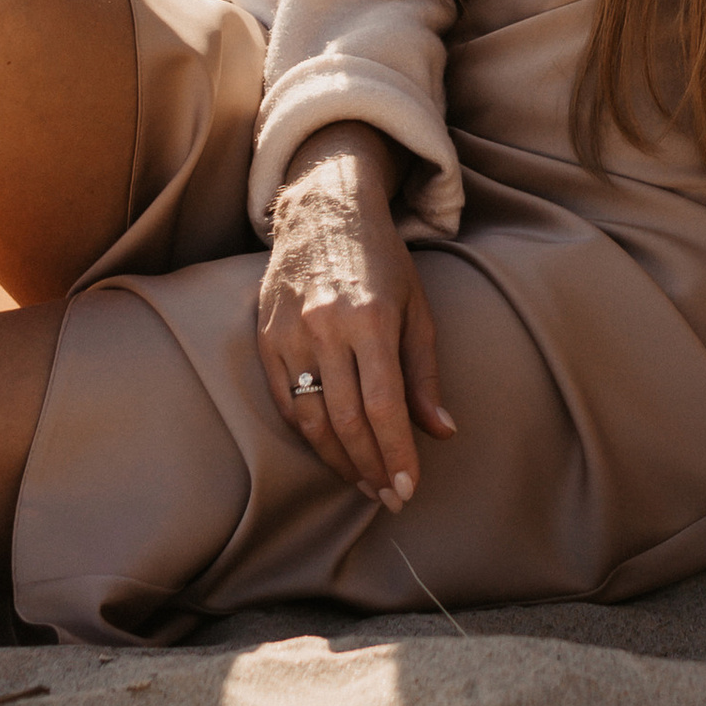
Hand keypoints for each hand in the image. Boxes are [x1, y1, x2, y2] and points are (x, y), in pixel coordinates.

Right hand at [257, 123, 454, 510]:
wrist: (324, 208)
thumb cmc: (381, 259)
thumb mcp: (415, 307)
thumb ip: (424, 374)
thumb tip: (440, 432)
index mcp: (370, 318)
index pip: (383, 406)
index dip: (396, 454)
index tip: (408, 489)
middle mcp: (325, 326)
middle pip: (346, 420)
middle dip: (370, 468)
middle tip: (388, 497)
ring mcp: (289, 333)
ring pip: (310, 418)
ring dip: (338, 460)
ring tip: (364, 481)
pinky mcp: (265, 336)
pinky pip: (284, 400)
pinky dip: (308, 433)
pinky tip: (330, 449)